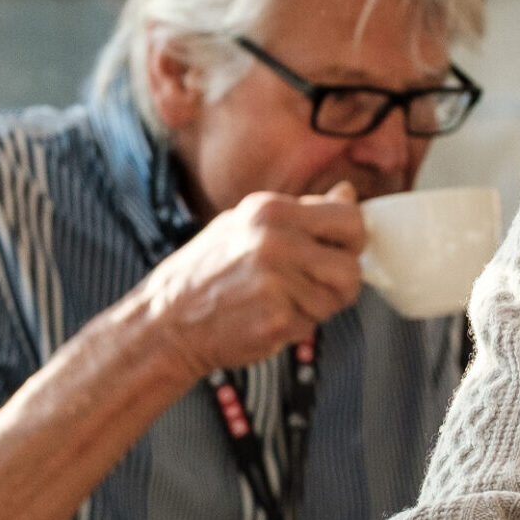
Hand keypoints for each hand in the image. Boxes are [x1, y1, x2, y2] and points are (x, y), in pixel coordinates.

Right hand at [141, 183, 365, 382]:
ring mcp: (276, 281)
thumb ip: (302, 212)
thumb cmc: (206, 273)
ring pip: (338, 297)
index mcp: (269, 210)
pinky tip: (271, 317)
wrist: (167, 320)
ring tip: (285, 300)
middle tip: (315, 285)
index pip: (349, 218)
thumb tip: (347, 194)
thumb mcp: (247, 225)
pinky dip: (300, 325)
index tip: (339, 250)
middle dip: (341, 280)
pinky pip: (315, 322)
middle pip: (351, 265)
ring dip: (320, 305)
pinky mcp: (276, 317)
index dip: (352, 240)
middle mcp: (275, 240)